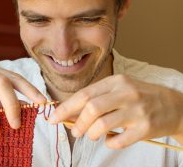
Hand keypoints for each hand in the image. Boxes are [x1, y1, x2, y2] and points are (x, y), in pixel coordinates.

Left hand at [49, 74, 182, 148]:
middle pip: (91, 108)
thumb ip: (96, 98)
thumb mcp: (118, 90)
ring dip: (91, 134)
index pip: (84, 94)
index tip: (53, 118)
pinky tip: (109, 140)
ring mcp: (137, 110)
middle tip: (74, 132)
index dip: (65, 108)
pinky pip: (119, 140)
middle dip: (77, 123)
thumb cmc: (139, 97)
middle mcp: (126, 93)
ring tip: (91, 135)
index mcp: (116, 81)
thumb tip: (69, 113)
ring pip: (102, 125)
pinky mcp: (146, 128)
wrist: (173, 105)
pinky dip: (108, 143)